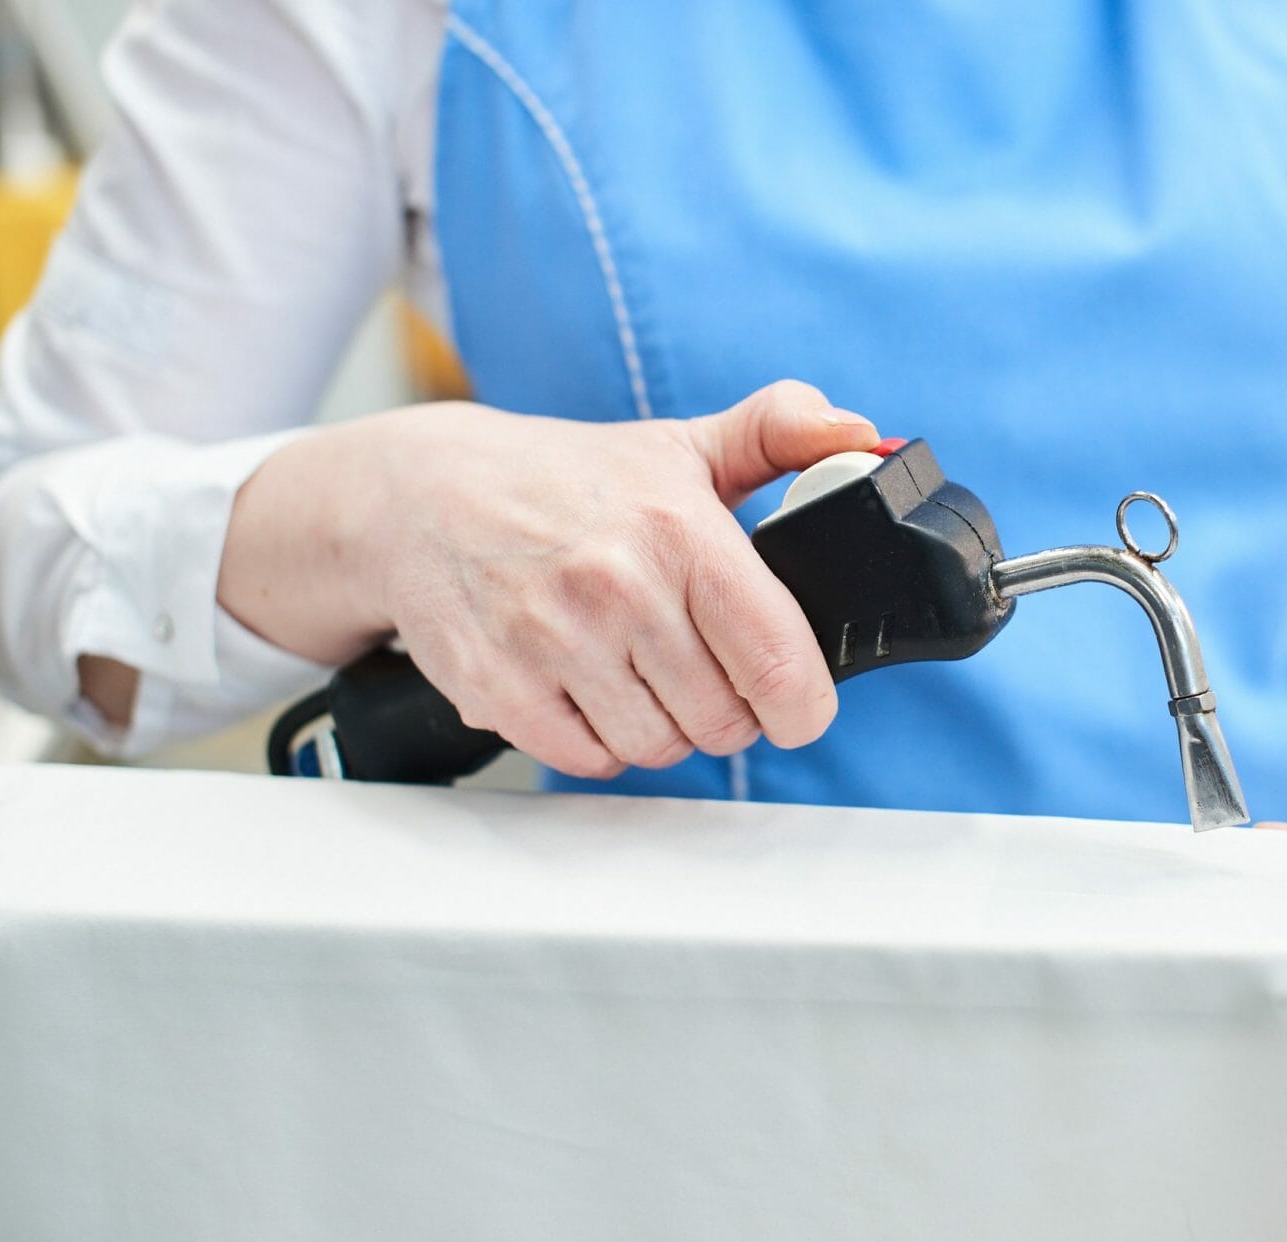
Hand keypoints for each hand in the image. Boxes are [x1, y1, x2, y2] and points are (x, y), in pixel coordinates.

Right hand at [220, 381, 878, 775]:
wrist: (420, 496)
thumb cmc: (564, 480)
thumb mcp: (679, 446)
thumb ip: (782, 435)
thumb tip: (866, 436)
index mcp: (679, 531)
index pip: (778, 660)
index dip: (801, 704)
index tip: (796, 704)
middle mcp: (618, 588)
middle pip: (722, 721)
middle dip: (725, 710)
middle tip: (699, 671)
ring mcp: (554, 642)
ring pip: (658, 747)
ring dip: (660, 727)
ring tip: (637, 673)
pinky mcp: (500, 688)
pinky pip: (589, 759)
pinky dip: (598, 741)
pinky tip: (586, 688)